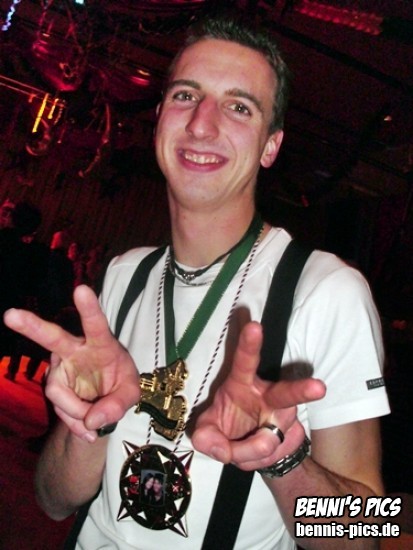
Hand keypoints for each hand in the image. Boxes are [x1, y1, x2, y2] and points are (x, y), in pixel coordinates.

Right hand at [4, 285, 140, 440]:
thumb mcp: (131, 394)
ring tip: (95, 421)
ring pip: (57, 391)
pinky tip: (85, 423)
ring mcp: (61, 366)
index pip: (96, 325)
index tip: (82, 289)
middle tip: (11, 315)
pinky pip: (59, 406)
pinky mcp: (54, 382)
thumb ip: (117, 405)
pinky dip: (73, 420)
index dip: (89, 309)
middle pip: (53, 337)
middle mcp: (76, 349)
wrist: (108, 398)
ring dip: (77, 411)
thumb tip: (92, 420)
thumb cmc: (121, 383)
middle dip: (32, 326)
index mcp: (101, 343)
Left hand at [192, 321, 325, 469]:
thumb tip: (218, 448)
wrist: (253, 452)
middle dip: (302, 390)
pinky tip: (244, 457)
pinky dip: (250, 461)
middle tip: (319, 388)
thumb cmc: (228, 429)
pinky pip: (269, 455)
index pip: (246, 360)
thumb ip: (206, 435)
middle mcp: (269, 397)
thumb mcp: (207, 429)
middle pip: (286, 393)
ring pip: (273, 437)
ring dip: (252, 449)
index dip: (249, 344)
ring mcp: (283, 420)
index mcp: (243, 383)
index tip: (254, 326)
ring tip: (233, 452)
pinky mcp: (290, 440)